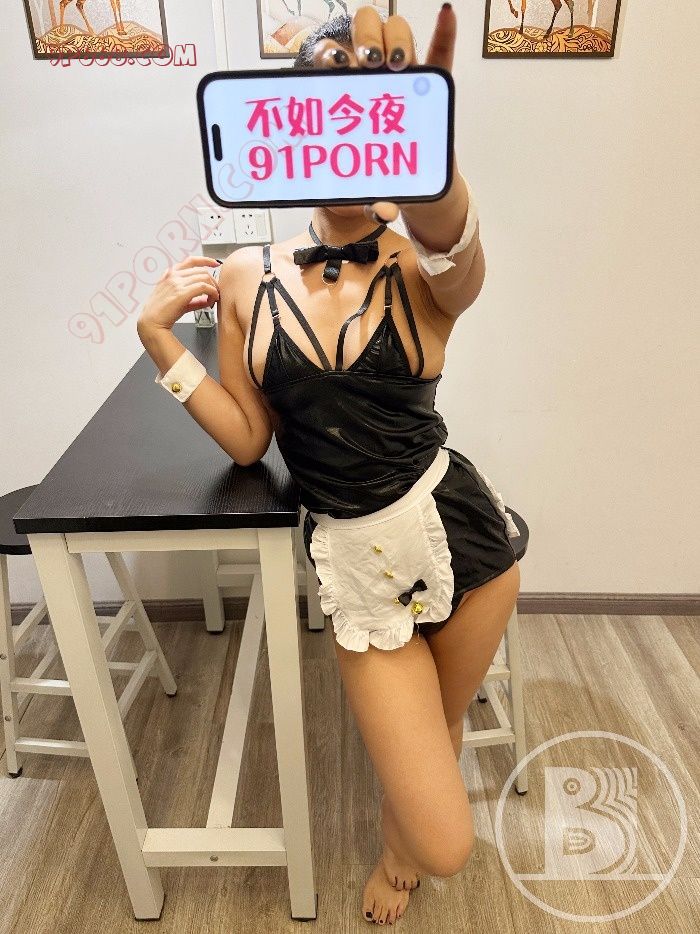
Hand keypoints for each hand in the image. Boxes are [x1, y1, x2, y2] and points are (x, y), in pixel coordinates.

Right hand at [138, 255, 219, 332]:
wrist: (151, 323)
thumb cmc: (162, 314)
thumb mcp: (177, 301)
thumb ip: (192, 299)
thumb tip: (205, 300)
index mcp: (170, 274)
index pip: (190, 261)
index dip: (205, 260)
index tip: (215, 262)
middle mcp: (173, 276)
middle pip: (201, 271)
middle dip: (212, 281)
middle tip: (216, 293)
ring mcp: (177, 283)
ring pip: (204, 277)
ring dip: (213, 288)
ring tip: (214, 299)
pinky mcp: (182, 292)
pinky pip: (204, 287)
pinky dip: (212, 293)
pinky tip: (212, 300)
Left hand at [311, 2, 457, 225]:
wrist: (410, 188)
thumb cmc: (379, 182)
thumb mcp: (369, 194)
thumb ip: (373, 202)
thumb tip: (384, 213)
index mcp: (346, 95)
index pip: (332, 60)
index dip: (331, 56)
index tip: (338, 66)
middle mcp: (372, 78)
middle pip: (364, 35)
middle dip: (364, 39)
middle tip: (368, 63)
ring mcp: (403, 78)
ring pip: (396, 35)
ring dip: (395, 38)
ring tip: (396, 63)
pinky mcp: (431, 86)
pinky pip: (440, 53)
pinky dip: (444, 31)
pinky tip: (446, 13)